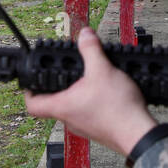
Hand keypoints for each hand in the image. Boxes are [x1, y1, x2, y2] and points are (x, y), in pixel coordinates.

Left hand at [23, 28, 157, 156]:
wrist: (139, 133)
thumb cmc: (118, 108)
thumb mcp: (102, 69)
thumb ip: (91, 49)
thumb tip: (85, 35)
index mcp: (62, 107)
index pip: (32, 104)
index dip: (29, 91)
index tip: (32, 80)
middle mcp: (69, 120)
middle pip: (53, 104)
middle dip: (58, 87)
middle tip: (64, 73)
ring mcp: (84, 127)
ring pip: (72, 109)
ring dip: (77, 95)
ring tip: (88, 80)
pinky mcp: (98, 129)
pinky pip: (89, 114)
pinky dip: (93, 103)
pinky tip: (106, 93)